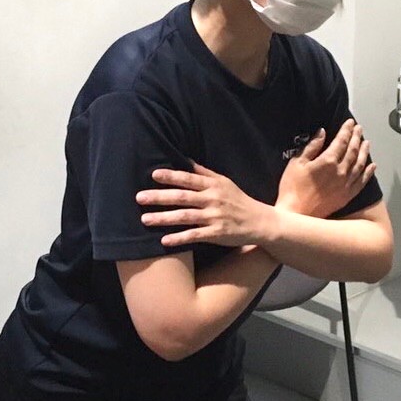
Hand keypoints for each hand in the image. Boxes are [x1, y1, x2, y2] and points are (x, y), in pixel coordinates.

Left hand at [136, 162, 273, 248]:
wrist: (260, 222)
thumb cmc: (239, 200)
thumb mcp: (224, 183)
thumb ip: (204, 173)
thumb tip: (186, 160)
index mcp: (213, 186)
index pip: (189, 179)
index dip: (171, 176)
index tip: (154, 175)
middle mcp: (212, 200)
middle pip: (182, 197)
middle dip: (159, 197)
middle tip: (139, 198)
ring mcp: (214, 218)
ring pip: (185, 217)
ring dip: (163, 218)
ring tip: (145, 219)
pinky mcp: (216, 234)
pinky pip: (194, 236)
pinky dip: (179, 238)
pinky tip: (164, 241)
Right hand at [278, 120, 374, 217]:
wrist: (297, 214)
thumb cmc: (292, 187)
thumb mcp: (297, 163)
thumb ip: (311, 147)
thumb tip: (322, 132)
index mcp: (328, 161)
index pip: (341, 141)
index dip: (346, 130)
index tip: (350, 122)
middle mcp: (341, 171)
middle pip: (352, 150)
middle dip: (356, 138)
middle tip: (359, 129)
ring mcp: (346, 184)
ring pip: (360, 164)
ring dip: (364, 151)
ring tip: (367, 142)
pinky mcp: (347, 196)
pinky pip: (362, 181)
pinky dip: (368, 172)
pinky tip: (372, 165)